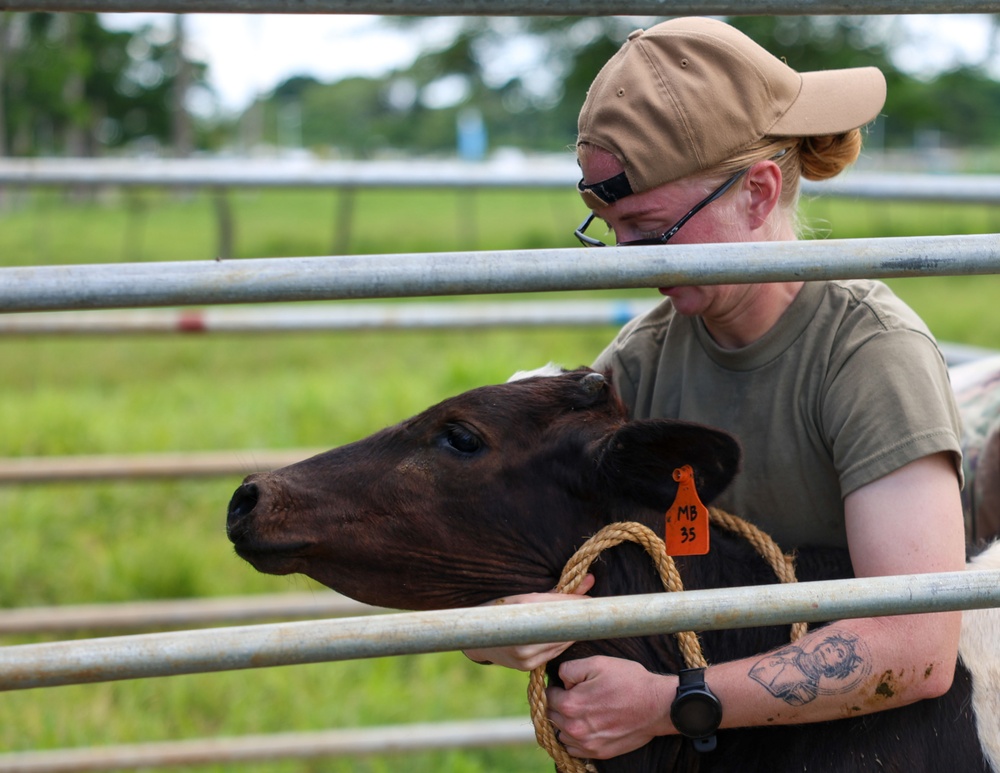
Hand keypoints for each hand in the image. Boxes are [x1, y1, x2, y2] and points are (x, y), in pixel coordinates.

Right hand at [462, 574, 594, 670]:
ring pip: (562, 642)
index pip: (559, 606)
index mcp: (522, 608)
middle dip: (576, 620)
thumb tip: (590, 580)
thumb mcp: (525, 597)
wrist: (477, 639)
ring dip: (569, 633)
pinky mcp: (527, 665)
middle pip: (563, 627)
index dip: (578, 604)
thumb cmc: (504, 611)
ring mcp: (526, 652)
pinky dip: (560, 644)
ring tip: (571, 624)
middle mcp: (524, 633)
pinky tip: (557, 637)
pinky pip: (553, 654)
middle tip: (587, 612)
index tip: (590, 601)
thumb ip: (559, 592)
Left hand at [546, 655, 674, 759]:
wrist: (657, 705)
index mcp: (571, 704)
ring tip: (581, 711)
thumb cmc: (629, 681)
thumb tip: (559, 679)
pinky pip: (573, 749)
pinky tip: (586, 726)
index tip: (567, 684)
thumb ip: (569, 669)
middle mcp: (575, 728)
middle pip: (552, 715)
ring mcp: (587, 743)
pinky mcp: (598, 753)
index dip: (557, 687)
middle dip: (559, 704)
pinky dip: (574, 738)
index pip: (548, 696)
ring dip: (565, 722)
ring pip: (561, 733)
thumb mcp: (597, 663)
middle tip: (576, 695)